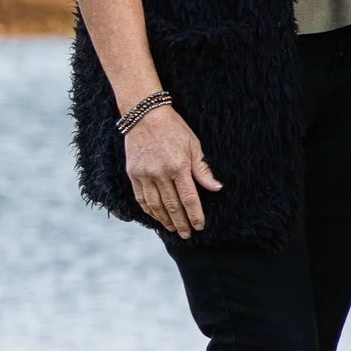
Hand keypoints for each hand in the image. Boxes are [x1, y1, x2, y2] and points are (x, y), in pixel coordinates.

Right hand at [124, 105, 220, 237]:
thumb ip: (202, 169)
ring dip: (164, 220)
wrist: (145, 115)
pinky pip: (141, 198)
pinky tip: (156, 216)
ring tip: (172, 229)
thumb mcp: (193, 145)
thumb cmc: (174, 128)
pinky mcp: (133, 173)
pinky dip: (149, 210)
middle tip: (186, 234)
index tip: (200, 226)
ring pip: (155, 205)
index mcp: (179, 166)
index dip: (195, 215)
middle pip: (172, 205)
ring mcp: (145, 174)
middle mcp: (161, 173)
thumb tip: (216, 188)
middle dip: (180, 222)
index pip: (189, 198)